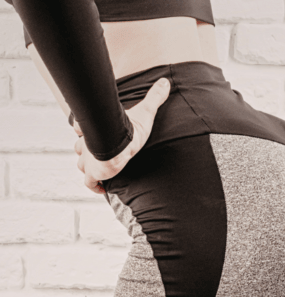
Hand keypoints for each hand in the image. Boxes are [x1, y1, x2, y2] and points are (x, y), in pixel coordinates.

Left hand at [73, 77, 170, 194]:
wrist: (120, 145)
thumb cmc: (129, 130)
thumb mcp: (145, 112)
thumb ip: (154, 98)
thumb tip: (166, 82)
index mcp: (95, 129)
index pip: (80, 127)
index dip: (83, 131)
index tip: (88, 133)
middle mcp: (88, 144)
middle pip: (79, 147)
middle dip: (85, 150)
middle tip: (96, 153)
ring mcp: (89, 160)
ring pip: (81, 164)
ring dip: (88, 166)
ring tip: (99, 168)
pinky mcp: (93, 173)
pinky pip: (89, 183)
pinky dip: (94, 186)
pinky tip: (102, 188)